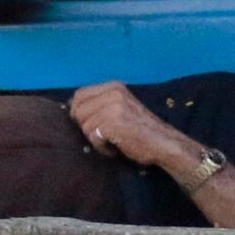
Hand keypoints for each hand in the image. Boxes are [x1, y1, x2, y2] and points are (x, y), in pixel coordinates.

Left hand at [67, 82, 196, 169]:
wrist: (162, 142)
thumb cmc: (141, 129)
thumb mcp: (121, 107)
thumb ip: (101, 103)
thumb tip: (72, 109)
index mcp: (114, 87)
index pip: (80, 94)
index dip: (77, 111)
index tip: (87, 124)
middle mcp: (112, 93)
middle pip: (78, 110)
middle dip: (86, 126)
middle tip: (102, 135)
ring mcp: (112, 107)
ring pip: (84, 125)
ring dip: (95, 139)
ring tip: (111, 141)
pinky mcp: (112, 123)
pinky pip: (92, 137)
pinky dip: (101, 147)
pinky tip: (114, 147)